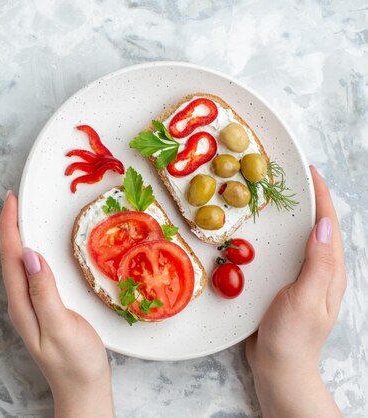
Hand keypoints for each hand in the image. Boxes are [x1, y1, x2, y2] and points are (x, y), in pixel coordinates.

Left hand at [0, 191, 113, 417]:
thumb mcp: (61, 327)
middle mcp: (21, 303)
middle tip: (12, 200)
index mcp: (22, 304)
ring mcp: (30, 306)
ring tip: (19, 215)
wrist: (83, 390)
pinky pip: (31, 273)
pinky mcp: (43, 308)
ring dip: (17, 237)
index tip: (10, 200)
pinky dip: (31, 252)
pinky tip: (37, 248)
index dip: (9, 227)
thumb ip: (44, 292)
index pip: (11, 258)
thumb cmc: (75, 363)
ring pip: (18, 264)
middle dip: (8, 227)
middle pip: (9, 258)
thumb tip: (31, 256)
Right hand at [246, 166, 345, 416]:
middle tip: (283, 178)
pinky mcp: (281, 285)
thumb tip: (323, 225)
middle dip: (304, 199)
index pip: (328, 225)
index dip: (321, 197)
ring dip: (285, 216)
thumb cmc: (292, 337)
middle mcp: (317, 270)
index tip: (309, 172)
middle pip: (314, 226)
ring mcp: (299, 278)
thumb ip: (317, 263)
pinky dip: (269, 237)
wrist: (278, 367)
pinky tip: (252, 233)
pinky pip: (278, 254)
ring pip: (294, 239)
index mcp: (329, 271)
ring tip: (266, 196)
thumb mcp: (306, 298)